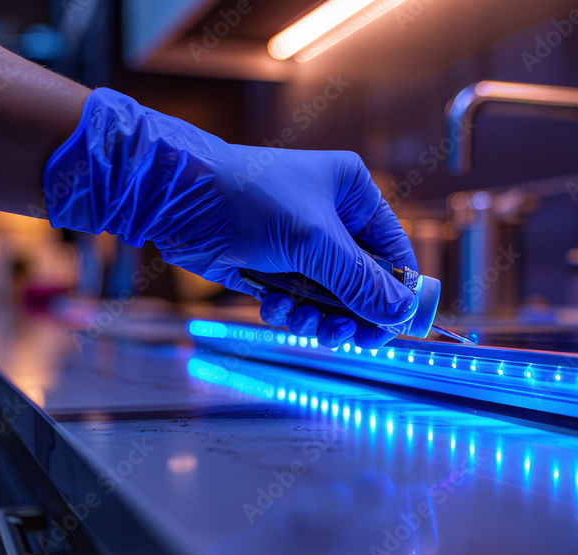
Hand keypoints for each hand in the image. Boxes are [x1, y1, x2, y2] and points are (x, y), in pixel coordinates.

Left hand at [44, 88, 416, 347]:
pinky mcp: (271, 266)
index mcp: (352, 195)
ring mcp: (300, 244)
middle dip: (352, 312)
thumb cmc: (247, 198)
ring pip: (328, 298)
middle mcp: (330, 218)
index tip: (394, 328)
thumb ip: (359, 281)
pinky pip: (295, 301)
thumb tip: (400, 313)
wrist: (178, 198)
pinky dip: (287, 311)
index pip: (393, 251)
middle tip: (348, 337)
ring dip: (318, 317)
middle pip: (362, 282)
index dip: (398, 292)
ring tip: (304, 322)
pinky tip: (273, 307)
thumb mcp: (314, 241)